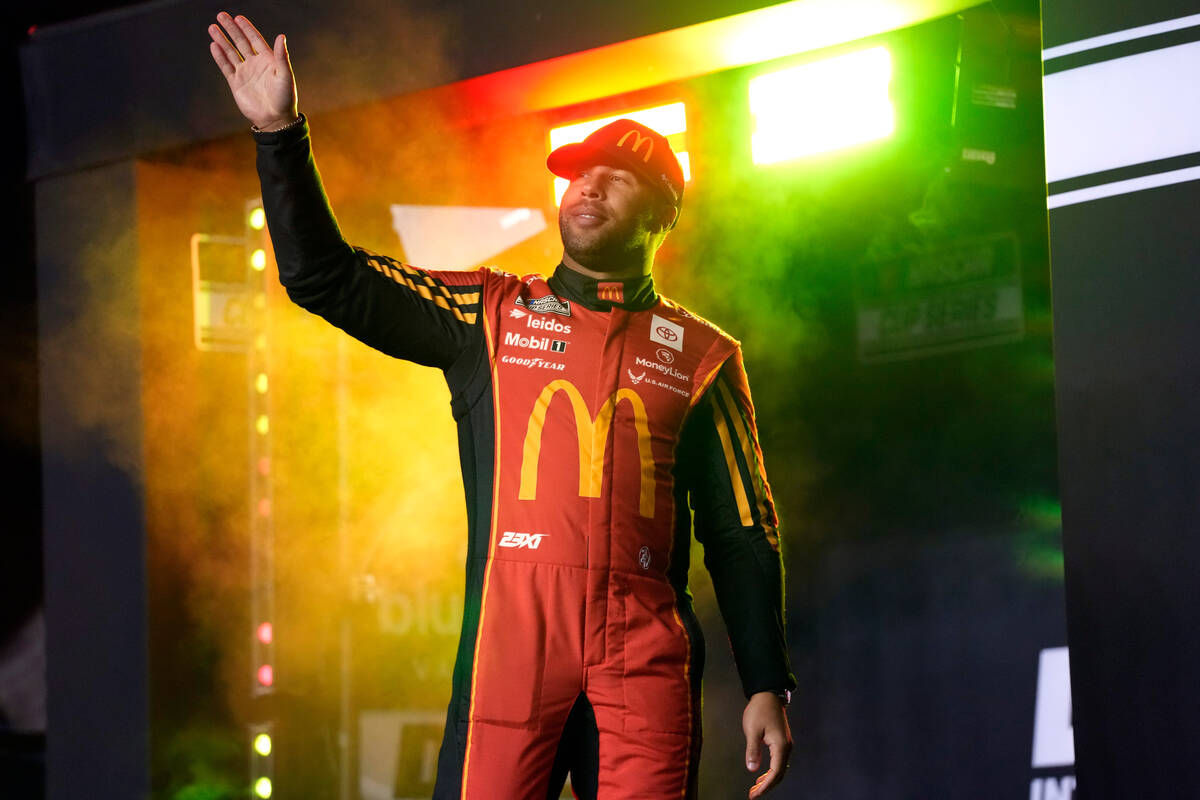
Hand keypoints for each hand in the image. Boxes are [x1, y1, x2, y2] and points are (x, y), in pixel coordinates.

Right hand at [208, 12, 297, 129]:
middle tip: (221, 16)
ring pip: (231, 52)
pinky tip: (214, 45)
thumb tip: (281, 36)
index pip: (255, 39)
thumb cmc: (285, 98)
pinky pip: (226, 66)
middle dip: (231, 29)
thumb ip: (282, 56)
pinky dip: (220, 56)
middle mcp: (255, 64)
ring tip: (212, 27)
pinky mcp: (236, 83)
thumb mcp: (285, 75)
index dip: (247, 28)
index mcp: (268, 60)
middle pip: (241, 42)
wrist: (275, 119)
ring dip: (222, 40)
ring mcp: (245, 72)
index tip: (238, 17)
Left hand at [743, 691, 791, 797]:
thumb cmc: (759, 710)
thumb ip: (753, 750)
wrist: (768, 694)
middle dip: (767, 786)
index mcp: (780, 746)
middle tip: (753, 794)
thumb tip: (752, 769)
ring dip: (769, 780)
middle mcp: (786, 747)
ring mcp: (786, 744)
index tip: (754, 794)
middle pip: (780, 774)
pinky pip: (779, 761)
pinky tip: (762, 774)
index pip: (775, 773)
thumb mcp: (752, 730)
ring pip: (780, 769)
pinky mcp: (782, 741)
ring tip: (756, 787)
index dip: (765, 786)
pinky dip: (771, 771)